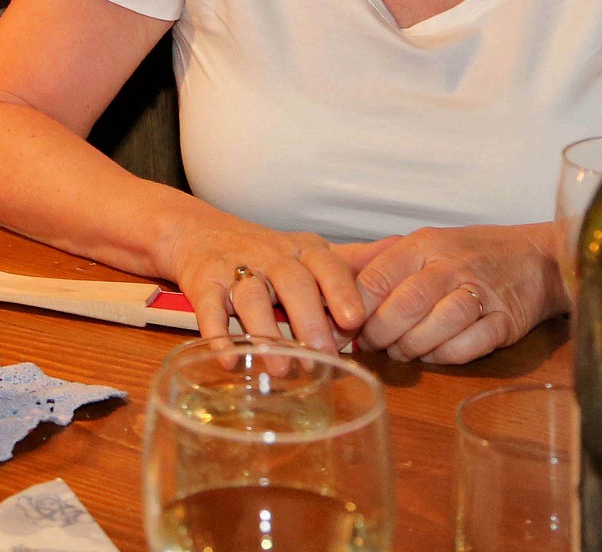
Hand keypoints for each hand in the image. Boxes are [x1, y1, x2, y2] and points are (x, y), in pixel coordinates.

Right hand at [152, 212, 365, 348]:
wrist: (199, 232)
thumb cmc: (267, 251)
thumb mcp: (310, 252)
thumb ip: (353, 259)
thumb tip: (402, 248)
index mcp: (304, 252)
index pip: (328, 267)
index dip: (341, 292)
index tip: (357, 321)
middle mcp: (271, 257)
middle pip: (293, 283)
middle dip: (308, 319)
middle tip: (324, 355)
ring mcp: (236, 269)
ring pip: (252, 297)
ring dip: (267, 333)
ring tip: (282, 369)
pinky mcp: (204, 284)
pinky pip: (209, 309)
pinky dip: (217, 334)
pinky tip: (229, 361)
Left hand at [337, 221, 567, 364]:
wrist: (534, 257)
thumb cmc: (466, 254)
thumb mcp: (422, 246)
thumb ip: (380, 266)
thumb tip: (328, 288)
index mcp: (423, 245)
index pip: (379, 275)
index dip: (356, 306)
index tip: (344, 326)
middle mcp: (451, 265)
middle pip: (407, 302)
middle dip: (381, 331)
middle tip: (371, 344)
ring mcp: (482, 292)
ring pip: (439, 322)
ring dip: (413, 346)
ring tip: (401, 352)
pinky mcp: (506, 320)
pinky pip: (472, 344)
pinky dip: (447, 355)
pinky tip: (436, 354)